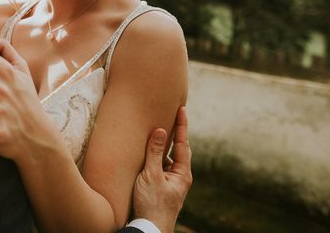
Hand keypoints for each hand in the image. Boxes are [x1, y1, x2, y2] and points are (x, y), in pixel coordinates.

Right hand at [132, 106, 191, 232]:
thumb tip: (160, 130)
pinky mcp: (161, 187)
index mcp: (183, 173)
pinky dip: (155, 157)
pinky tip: (146, 153)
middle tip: (171, 115)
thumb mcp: (151, 175)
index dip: (182, 125)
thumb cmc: (152, 204)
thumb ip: (155, 152)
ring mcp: (170, 183)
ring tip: (155, 131)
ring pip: (167, 158)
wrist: (149, 228)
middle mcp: (179, 177)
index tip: (182, 108)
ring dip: (161, 146)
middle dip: (174, 133)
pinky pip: (159, 167)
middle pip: (178, 149)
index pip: (183, 143)